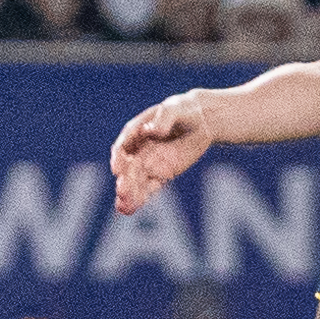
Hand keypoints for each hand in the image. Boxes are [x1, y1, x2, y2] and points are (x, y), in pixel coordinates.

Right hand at [109, 92, 222, 213]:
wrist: (201, 121)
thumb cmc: (184, 110)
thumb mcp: (175, 109)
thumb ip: (164, 119)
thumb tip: (154, 131)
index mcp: (137, 132)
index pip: (124, 147)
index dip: (119, 158)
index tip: (118, 169)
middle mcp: (139, 150)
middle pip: (128, 169)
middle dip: (124, 181)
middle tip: (122, 192)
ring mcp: (150, 163)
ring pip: (136, 182)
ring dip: (129, 195)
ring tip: (123, 208)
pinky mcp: (162, 174)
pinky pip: (149, 188)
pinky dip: (140, 198)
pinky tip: (130, 210)